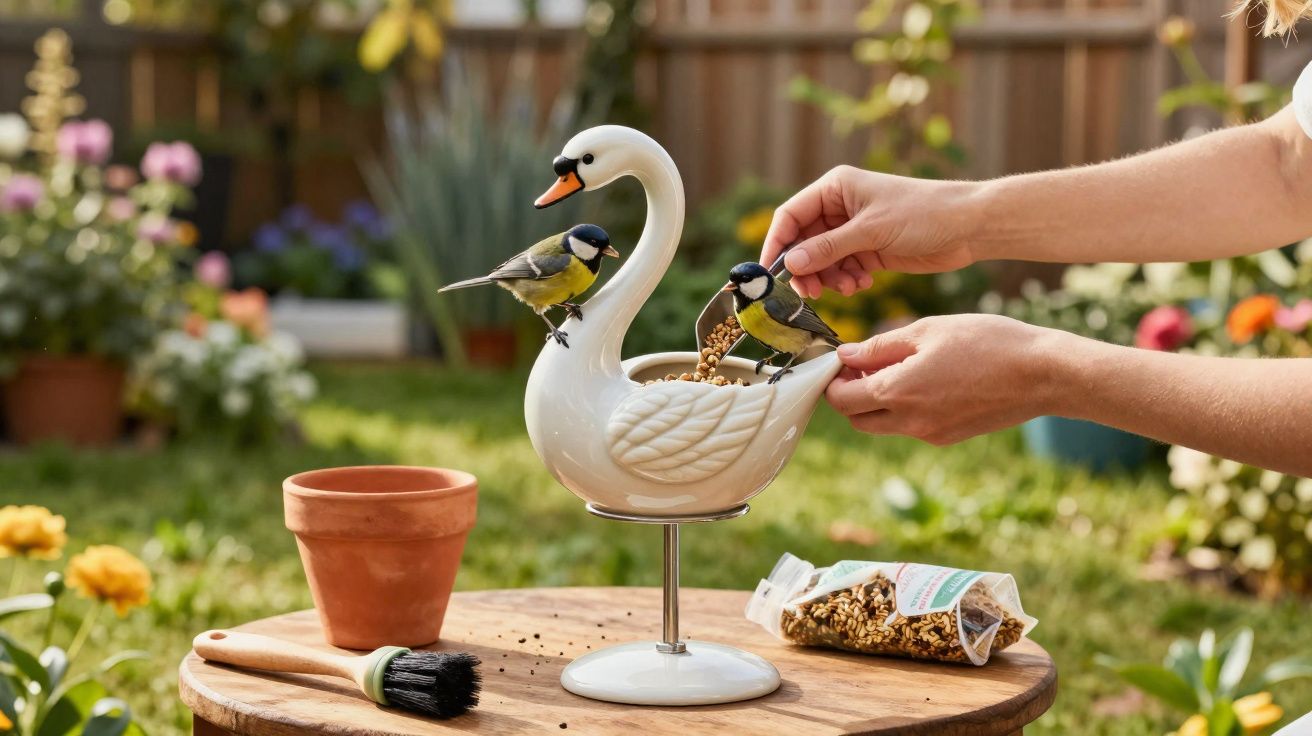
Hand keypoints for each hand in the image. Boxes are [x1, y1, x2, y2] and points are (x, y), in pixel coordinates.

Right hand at [762, 166, 978, 297]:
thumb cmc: (922, 214)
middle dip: (806, 269)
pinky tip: (862, 284)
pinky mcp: (867, 250)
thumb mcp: (871, 231)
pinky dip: (845, 281)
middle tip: (812, 292)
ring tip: (848, 287)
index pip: (790, 216)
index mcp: (835, 188)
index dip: (777, 244)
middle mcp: (839, 208)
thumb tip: (790, 264)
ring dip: (828, 278)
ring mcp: (853, 230)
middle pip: (803, 242)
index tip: (771, 273)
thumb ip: (828, 248)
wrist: (967, 227)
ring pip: (821, 261)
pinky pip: (841, 269)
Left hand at [824, 315, 1066, 444]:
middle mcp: (908, 422)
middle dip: (849, 396)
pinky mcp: (949, 437)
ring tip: (896, 368)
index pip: (841, 399)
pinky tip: (925, 380)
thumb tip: (846, 355)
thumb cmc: (987, 342)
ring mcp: (930, 434)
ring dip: (876, 403)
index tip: (841, 358)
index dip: (833, 380)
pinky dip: (904, 409)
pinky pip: (911, 427)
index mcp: (896, 393)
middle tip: (862, 365)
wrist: (1043, 374)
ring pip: (883, 426)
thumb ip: (880, 346)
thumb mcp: (928, 331)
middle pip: (857, 419)